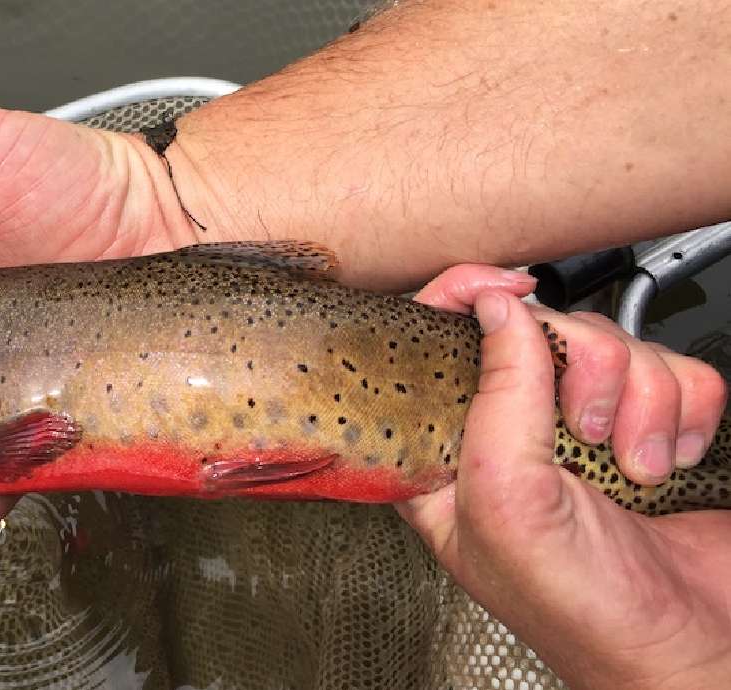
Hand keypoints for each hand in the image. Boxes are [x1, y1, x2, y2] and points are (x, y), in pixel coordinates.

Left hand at [398, 267, 730, 689]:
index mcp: (449, 453)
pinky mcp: (650, 428)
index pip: (433, 342)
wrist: (693, 651)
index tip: (504, 289)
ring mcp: (582, 430)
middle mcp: (510, 435)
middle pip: (539, 328)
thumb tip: (493, 309)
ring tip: (633, 467)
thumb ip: (496, 399)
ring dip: (642, 399)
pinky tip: (668, 461)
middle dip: (583, 370)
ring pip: (614, 344)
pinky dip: (686, 409)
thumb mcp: (508, 504)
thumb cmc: (583, 614)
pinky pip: (674, 371)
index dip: (461, 297)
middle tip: (590, 433)